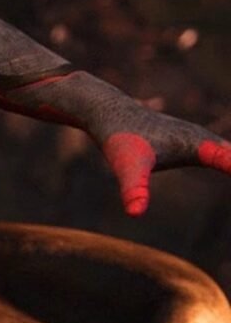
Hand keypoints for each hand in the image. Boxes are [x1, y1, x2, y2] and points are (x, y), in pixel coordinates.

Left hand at [96, 107, 230, 215]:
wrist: (104, 109)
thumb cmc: (118, 137)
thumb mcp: (126, 165)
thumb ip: (134, 189)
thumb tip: (135, 213)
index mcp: (199, 144)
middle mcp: (203, 138)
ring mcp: (197, 137)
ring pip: (228, 154)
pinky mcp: (189, 140)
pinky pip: (219, 153)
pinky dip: (228, 162)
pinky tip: (230, 166)